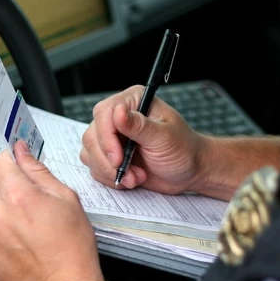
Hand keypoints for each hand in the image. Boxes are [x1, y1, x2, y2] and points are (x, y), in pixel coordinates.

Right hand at [80, 85, 207, 194]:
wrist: (189, 171)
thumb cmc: (183, 150)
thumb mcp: (164, 137)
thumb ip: (139, 126)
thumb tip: (118, 112)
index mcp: (133, 102)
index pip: (104, 113)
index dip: (106, 138)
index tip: (118, 159)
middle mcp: (118, 117)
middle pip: (92, 136)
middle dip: (108, 160)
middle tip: (129, 173)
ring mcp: (112, 137)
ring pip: (90, 153)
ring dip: (111, 171)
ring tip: (136, 177)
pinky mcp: (110, 155)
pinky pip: (95, 167)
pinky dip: (111, 178)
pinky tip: (132, 178)